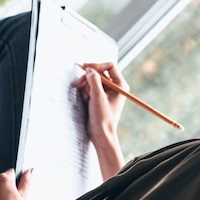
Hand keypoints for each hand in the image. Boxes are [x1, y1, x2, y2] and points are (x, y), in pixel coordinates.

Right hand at [76, 62, 126, 178]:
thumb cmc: (103, 117)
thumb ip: (94, 80)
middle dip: (88, 79)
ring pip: (92, 80)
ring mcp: (106, 92)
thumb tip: (89, 69)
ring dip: (86, 87)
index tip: (86, 68)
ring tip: (87, 99)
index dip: (97, 65)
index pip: (109, 66)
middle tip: (79, 84)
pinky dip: (86, 93)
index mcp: (120, 85)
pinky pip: (89, 88)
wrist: (101, 134)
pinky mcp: (99, 97)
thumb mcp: (98, 96)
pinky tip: (87, 102)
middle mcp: (114, 86)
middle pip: (99, 72)